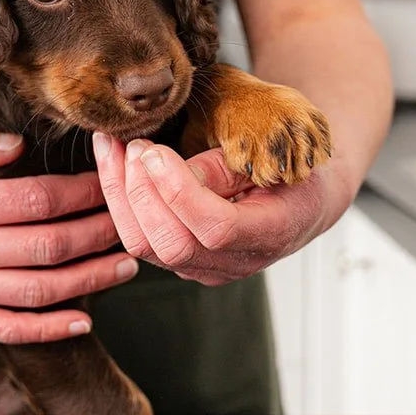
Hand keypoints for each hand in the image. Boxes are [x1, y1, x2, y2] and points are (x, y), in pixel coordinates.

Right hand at [0, 122, 138, 343]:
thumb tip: (16, 146)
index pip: (35, 199)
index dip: (80, 191)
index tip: (109, 179)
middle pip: (48, 245)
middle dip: (99, 232)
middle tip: (132, 219)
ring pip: (38, 291)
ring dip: (90, 280)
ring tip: (126, 265)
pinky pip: (8, 330)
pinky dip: (49, 329)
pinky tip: (83, 320)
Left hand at [92, 132, 350, 286]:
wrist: (302, 203)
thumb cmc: (291, 173)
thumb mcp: (269, 158)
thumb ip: (221, 168)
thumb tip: (162, 168)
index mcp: (271, 232)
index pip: (217, 229)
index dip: (179, 192)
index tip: (156, 153)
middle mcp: (236, 262)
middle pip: (172, 245)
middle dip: (141, 192)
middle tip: (133, 146)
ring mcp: (205, 268)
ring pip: (146, 246)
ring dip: (121, 194)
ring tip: (112, 148)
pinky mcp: (182, 262)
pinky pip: (140, 239)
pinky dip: (120, 200)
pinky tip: (112, 164)